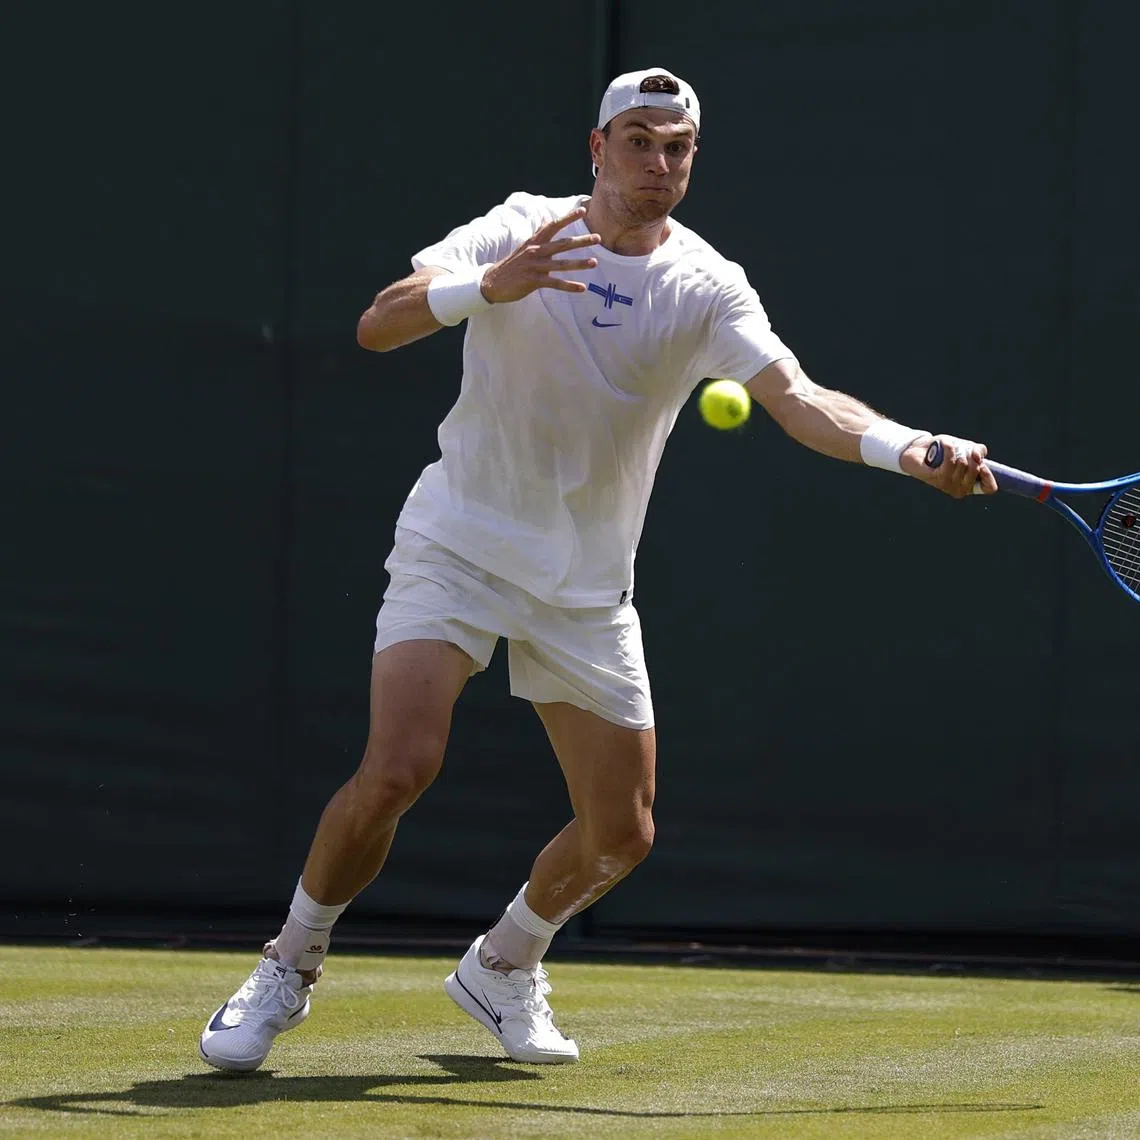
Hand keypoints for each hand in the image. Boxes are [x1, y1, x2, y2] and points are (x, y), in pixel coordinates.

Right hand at [480, 207, 599, 303]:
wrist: (492, 282)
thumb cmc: (511, 265)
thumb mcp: (524, 246)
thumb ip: (537, 235)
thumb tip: (546, 221)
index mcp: (534, 241)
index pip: (553, 225)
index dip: (567, 218)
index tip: (582, 211)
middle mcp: (536, 251)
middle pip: (562, 244)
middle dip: (581, 240)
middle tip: (598, 238)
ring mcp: (535, 266)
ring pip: (561, 264)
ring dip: (579, 263)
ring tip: (595, 262)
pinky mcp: (533, 281)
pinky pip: (555, 284)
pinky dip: (569, 286)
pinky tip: (582, 288)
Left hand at [902, 434, 997, 497]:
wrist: (918, 450)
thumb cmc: (944, 451)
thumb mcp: (967, 448)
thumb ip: (979, 452)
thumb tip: (978, 457)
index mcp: (970, 486)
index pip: (990, 488)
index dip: (989, 473)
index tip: (980, 462)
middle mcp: (960, 490)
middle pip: (977, 469)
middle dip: (971, 453)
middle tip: (960, 451)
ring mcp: (948, 486)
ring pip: (963, 463)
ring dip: (958, 449)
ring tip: (948, 450)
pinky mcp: (937, 479)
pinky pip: (951, 460)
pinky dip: (949, 448)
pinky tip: (945, 445)